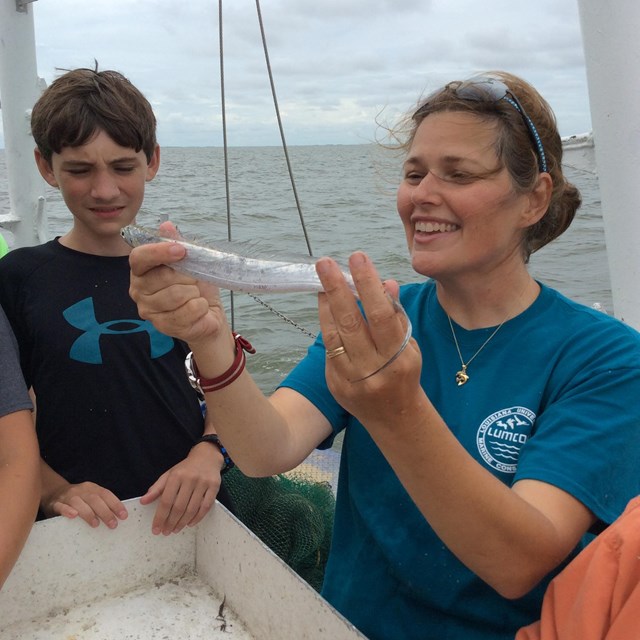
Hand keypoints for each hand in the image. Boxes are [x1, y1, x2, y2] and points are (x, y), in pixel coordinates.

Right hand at [42, 481, 127, 528]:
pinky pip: (61, 506)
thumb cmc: (78, 499)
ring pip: (79, 503)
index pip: (106, 494)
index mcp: (92, 488)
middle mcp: (81, 490)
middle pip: (95, 499)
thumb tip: (119, 516)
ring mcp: (67, 496)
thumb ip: (101, 503)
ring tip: (96, 524)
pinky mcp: (55, 504)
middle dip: (105, 512)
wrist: (53, 493)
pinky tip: (73, 516)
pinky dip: (67, 510)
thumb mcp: (90, 497)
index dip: (116, 504)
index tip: (123, 516)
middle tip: (113, 524)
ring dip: (88, 513)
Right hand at [128, 221, 226, 347]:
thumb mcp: (190, 260)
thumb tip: (166, 226)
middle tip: (193, 280)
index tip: (181, 250)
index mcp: (141, 271)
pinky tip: (198, 308)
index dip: (159, 252)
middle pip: (162, 277)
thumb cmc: (196, 286)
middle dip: (187, 276)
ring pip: (177, 295)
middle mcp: (138, 291)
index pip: (139, 258)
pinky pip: (189, 310)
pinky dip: (200, 306)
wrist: (208, 314)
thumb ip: (176, 243)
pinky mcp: (163, 327)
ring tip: (195, 295)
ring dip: (194, 292)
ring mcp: (149, 311)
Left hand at [139, 441, 222, 534]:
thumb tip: (143, 501)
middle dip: (171, 523)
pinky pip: (206, 507)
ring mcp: (203, 483)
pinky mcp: (215, 487)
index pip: (166, 501)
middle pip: (179, 507)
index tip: (156, 529)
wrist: (207, 456)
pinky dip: (197, 518)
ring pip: (192, 509)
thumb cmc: (185, 468)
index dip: (160, 517)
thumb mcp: (169, 474)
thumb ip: (156, 488)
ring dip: (182, 523)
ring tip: (176, 530)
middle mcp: (190, 479)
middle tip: (166, 532)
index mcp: (176, 476)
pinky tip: (190, 523)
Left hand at [315, 251, 421, 427]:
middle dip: (336, 289)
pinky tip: (325, 306)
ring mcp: (352, 380)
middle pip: (351, 324)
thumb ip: (396, 315)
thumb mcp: (409, 345)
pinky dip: (326, 324)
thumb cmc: (404, 372)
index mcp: (398, 358)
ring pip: (333, 336)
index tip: (358, 258)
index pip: (381, 315)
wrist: (394, 418)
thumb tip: (386, 283)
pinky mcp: (335, 384)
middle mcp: (374, 370)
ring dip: (326, 306)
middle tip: (325, 263)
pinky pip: (329, 350)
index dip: (368, 285)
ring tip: (323, 282)